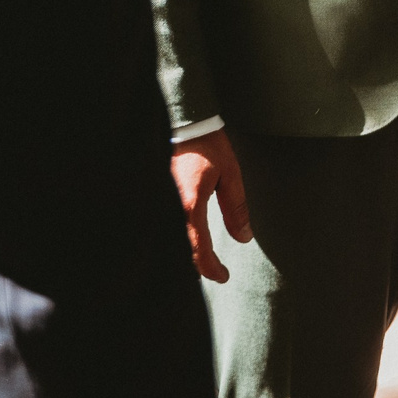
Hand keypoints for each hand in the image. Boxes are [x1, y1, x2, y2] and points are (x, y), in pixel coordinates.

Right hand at [170, 129, 250, 283]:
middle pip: (179, 250)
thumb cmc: (208, 146)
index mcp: (189, 204)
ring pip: (167, 242)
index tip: (223, 276)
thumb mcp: (230, 174)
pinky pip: (160, 227)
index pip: (198, 248)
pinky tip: (183, 241)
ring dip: (183, 254)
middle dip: (195, 266)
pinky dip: (172, 239)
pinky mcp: (153, 197)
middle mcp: (168, 207)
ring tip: (201, 260)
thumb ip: (236, 208)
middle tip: (213, 271)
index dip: (210, 268)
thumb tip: (244, 237)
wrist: (184, 121)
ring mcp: (157, 203)